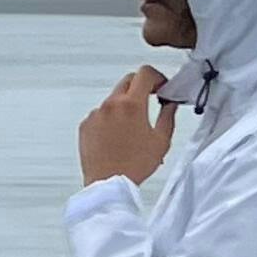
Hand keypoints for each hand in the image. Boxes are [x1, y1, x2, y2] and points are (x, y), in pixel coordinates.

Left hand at [76, 67, 173, 189]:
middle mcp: (111, 105)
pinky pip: (100, 113)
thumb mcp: (161, 140)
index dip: (157, 77)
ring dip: (125, 105)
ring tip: (133, 126)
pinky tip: (117, 136)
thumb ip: (168, 116)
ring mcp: (96, 114)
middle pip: (128, 81)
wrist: (108, 184)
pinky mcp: (86, 125)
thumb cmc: (134, 166)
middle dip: (142, 87)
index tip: (161, 87)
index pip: (145, 73)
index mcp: (132, 105)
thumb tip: (170, 104)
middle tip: (151, 99)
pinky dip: (110, 118)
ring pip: (113, 98)